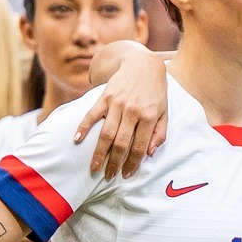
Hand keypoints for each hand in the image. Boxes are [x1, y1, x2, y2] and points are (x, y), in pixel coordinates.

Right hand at [76, 47, 169, 176]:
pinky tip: (77, 140)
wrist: (143, 64)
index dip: (132, 163)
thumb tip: (149, 154)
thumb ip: (159, 134)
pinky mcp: (105, 96)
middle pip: (120, 143)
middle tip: (108, 177)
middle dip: (114, 163)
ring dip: (99, 153)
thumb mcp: (164, 113)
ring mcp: (117, 103)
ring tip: (94, 168)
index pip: (139, 147)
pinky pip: (92, 114)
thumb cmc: (155, 92)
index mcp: (148, 117)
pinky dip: (83, 127)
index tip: (126, 175)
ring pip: (106, 133)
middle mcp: (132, 111)